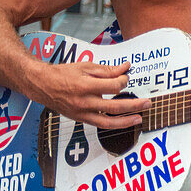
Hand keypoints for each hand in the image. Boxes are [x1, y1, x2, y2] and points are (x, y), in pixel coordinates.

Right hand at [32, 61, 146, 128]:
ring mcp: (82, 113)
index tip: (125, 76)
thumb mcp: (86, 66)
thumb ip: (107, 70)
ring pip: (108, 122)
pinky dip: (114, 124)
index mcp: (85, 86)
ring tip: (140, 118)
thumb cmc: (63, 73)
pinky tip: (124, 121)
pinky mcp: (80, 119)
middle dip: (134, 105)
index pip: (114, 87)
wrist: (42, 85)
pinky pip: (100, 125)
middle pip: (115, 107)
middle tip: (147, 103)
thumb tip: (126, 68)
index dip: (124, 81)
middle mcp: (84, 102)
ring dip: (127, 121)